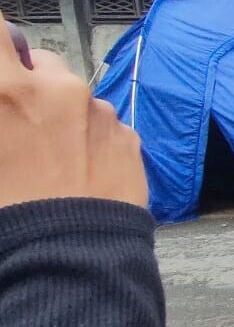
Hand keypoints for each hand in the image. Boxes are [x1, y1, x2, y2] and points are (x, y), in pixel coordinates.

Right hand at [0, 39, 147, 208]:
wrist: (68, 263)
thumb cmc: (11, 218)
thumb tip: (3, 110)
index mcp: (6, 91)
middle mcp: (58, 89)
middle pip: (38, 62)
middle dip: (25, 83)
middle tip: (16, 122)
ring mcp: (99, 111)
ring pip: (72, 94)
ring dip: (59, 112)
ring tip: (49, 158)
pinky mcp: (128, 136)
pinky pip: (102, 123)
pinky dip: (88, 137)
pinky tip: (77, 173)